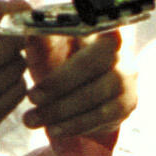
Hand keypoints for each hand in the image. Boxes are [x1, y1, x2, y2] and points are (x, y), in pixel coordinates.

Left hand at [26, 30, 133, 145]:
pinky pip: (101, 117)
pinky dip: (74, 125)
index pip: (92, 25)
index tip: (45, 46)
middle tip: (31, 97)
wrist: (75, 94)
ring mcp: (126, 77)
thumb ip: (40, 39)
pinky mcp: (126, 103)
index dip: (73, 33)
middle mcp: (119, 50)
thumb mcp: (45, 50)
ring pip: (94, 95)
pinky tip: (53, 129)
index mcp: (97, 28)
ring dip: (60, 111)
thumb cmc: (57, 63)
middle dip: (58, 84)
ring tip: (32, 119)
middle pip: (91, 64)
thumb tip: (29, 28)